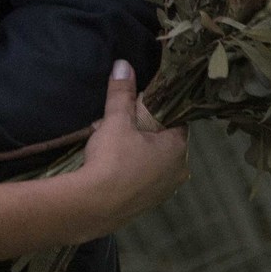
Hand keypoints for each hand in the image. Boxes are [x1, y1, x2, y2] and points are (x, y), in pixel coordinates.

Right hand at [74, 61, 188, 231]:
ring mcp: (163, 193)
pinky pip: (142, 180)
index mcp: (178, 150)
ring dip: (135, 153)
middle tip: (118, 126)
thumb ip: (122, 93)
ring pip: (152, 163)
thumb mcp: (116, 121)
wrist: (92, 207)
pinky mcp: (146, 206)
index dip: (158, 112)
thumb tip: (123, 64)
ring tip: (109, 147)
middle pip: (164, 143)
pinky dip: (129, 172)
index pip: (177, 121)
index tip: (140, 107)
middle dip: (143, 133)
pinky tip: (109, 169)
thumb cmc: (112, 160)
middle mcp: (178, 173)